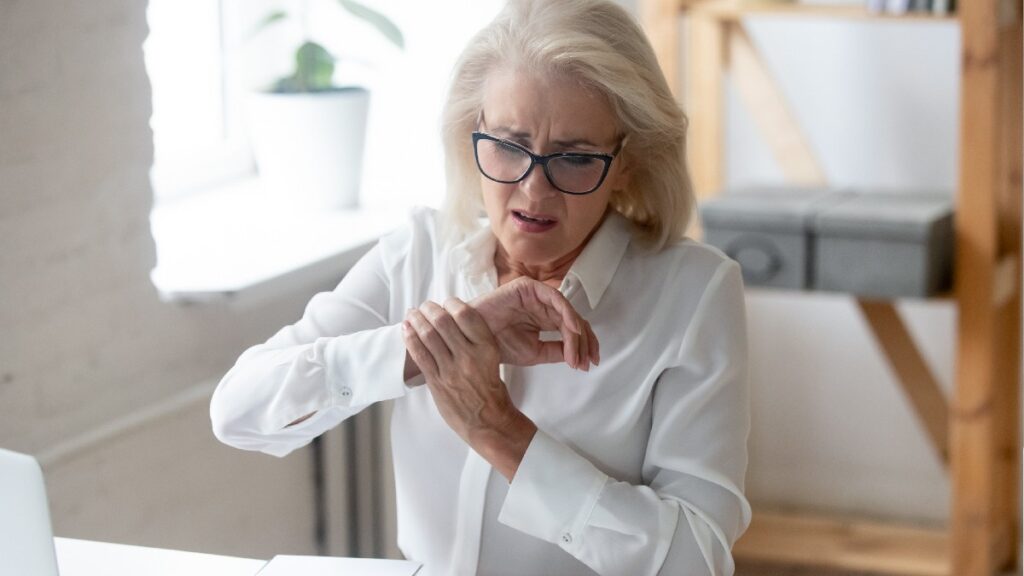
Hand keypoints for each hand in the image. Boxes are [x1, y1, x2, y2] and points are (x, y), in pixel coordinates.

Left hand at [402, 299, 535, 479]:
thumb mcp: (492, 360)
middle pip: (443, 322)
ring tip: (412, 313)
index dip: (453, 303)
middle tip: (425, 305)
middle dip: (430, 309)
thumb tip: (454, 321)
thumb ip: (475, 342)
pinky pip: (419, 355)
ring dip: (417, 320)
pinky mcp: (437, 382)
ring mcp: (451, 369)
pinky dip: (410, 339)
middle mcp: (469, 356)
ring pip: (428, 336)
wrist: (489, 422)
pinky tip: (405, 329)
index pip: (466, 315)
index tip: (447, 302)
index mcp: (487, 348)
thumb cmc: (491, 391)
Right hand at [471, 277, 599, 370]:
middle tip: (587, 361)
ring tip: (578, 353)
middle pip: (574, 320)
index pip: (571, 329)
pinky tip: (572, 330)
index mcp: (544, 318)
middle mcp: (542, 305)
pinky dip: (567, 314)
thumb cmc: (498, 344)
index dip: (583, 346)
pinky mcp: (528, 287)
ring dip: (576, 333)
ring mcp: (536, 295)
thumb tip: (578, 356)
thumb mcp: (535, 352)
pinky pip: (555, 298)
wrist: (473, 342)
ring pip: (567, 311)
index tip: (588, 364)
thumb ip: (557, 351)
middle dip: (584, 342)